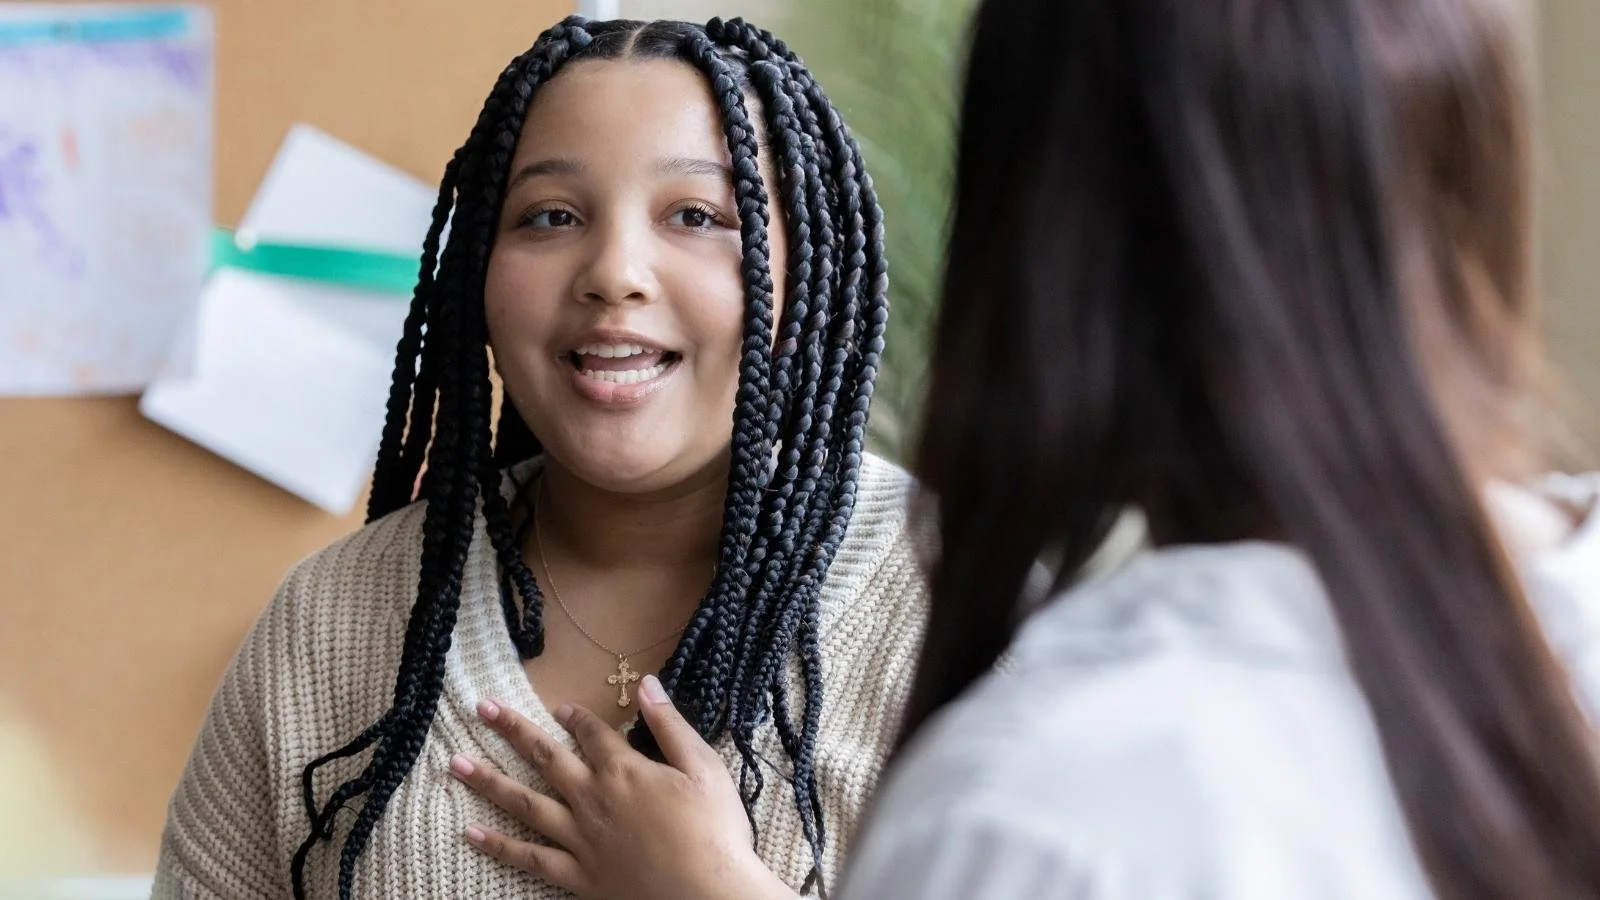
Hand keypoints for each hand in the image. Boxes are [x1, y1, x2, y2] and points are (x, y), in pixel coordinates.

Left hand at [450, 675, 798, 899]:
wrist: (708, 894)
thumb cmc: (714, 831)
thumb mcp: (703, 767)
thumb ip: (670, 725)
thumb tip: (647, 684)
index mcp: (624, 771)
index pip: (591, 733)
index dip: (574, 717)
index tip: (558, 706)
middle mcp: (593, 799)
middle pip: (545, 757)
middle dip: (512, 729)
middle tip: (481, 707)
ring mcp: (580, 839)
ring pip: (525, 804)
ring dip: (488, 781)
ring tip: (455, 764)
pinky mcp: (578, 876)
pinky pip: (530, 859)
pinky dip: (499, 846)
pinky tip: (471, 833)